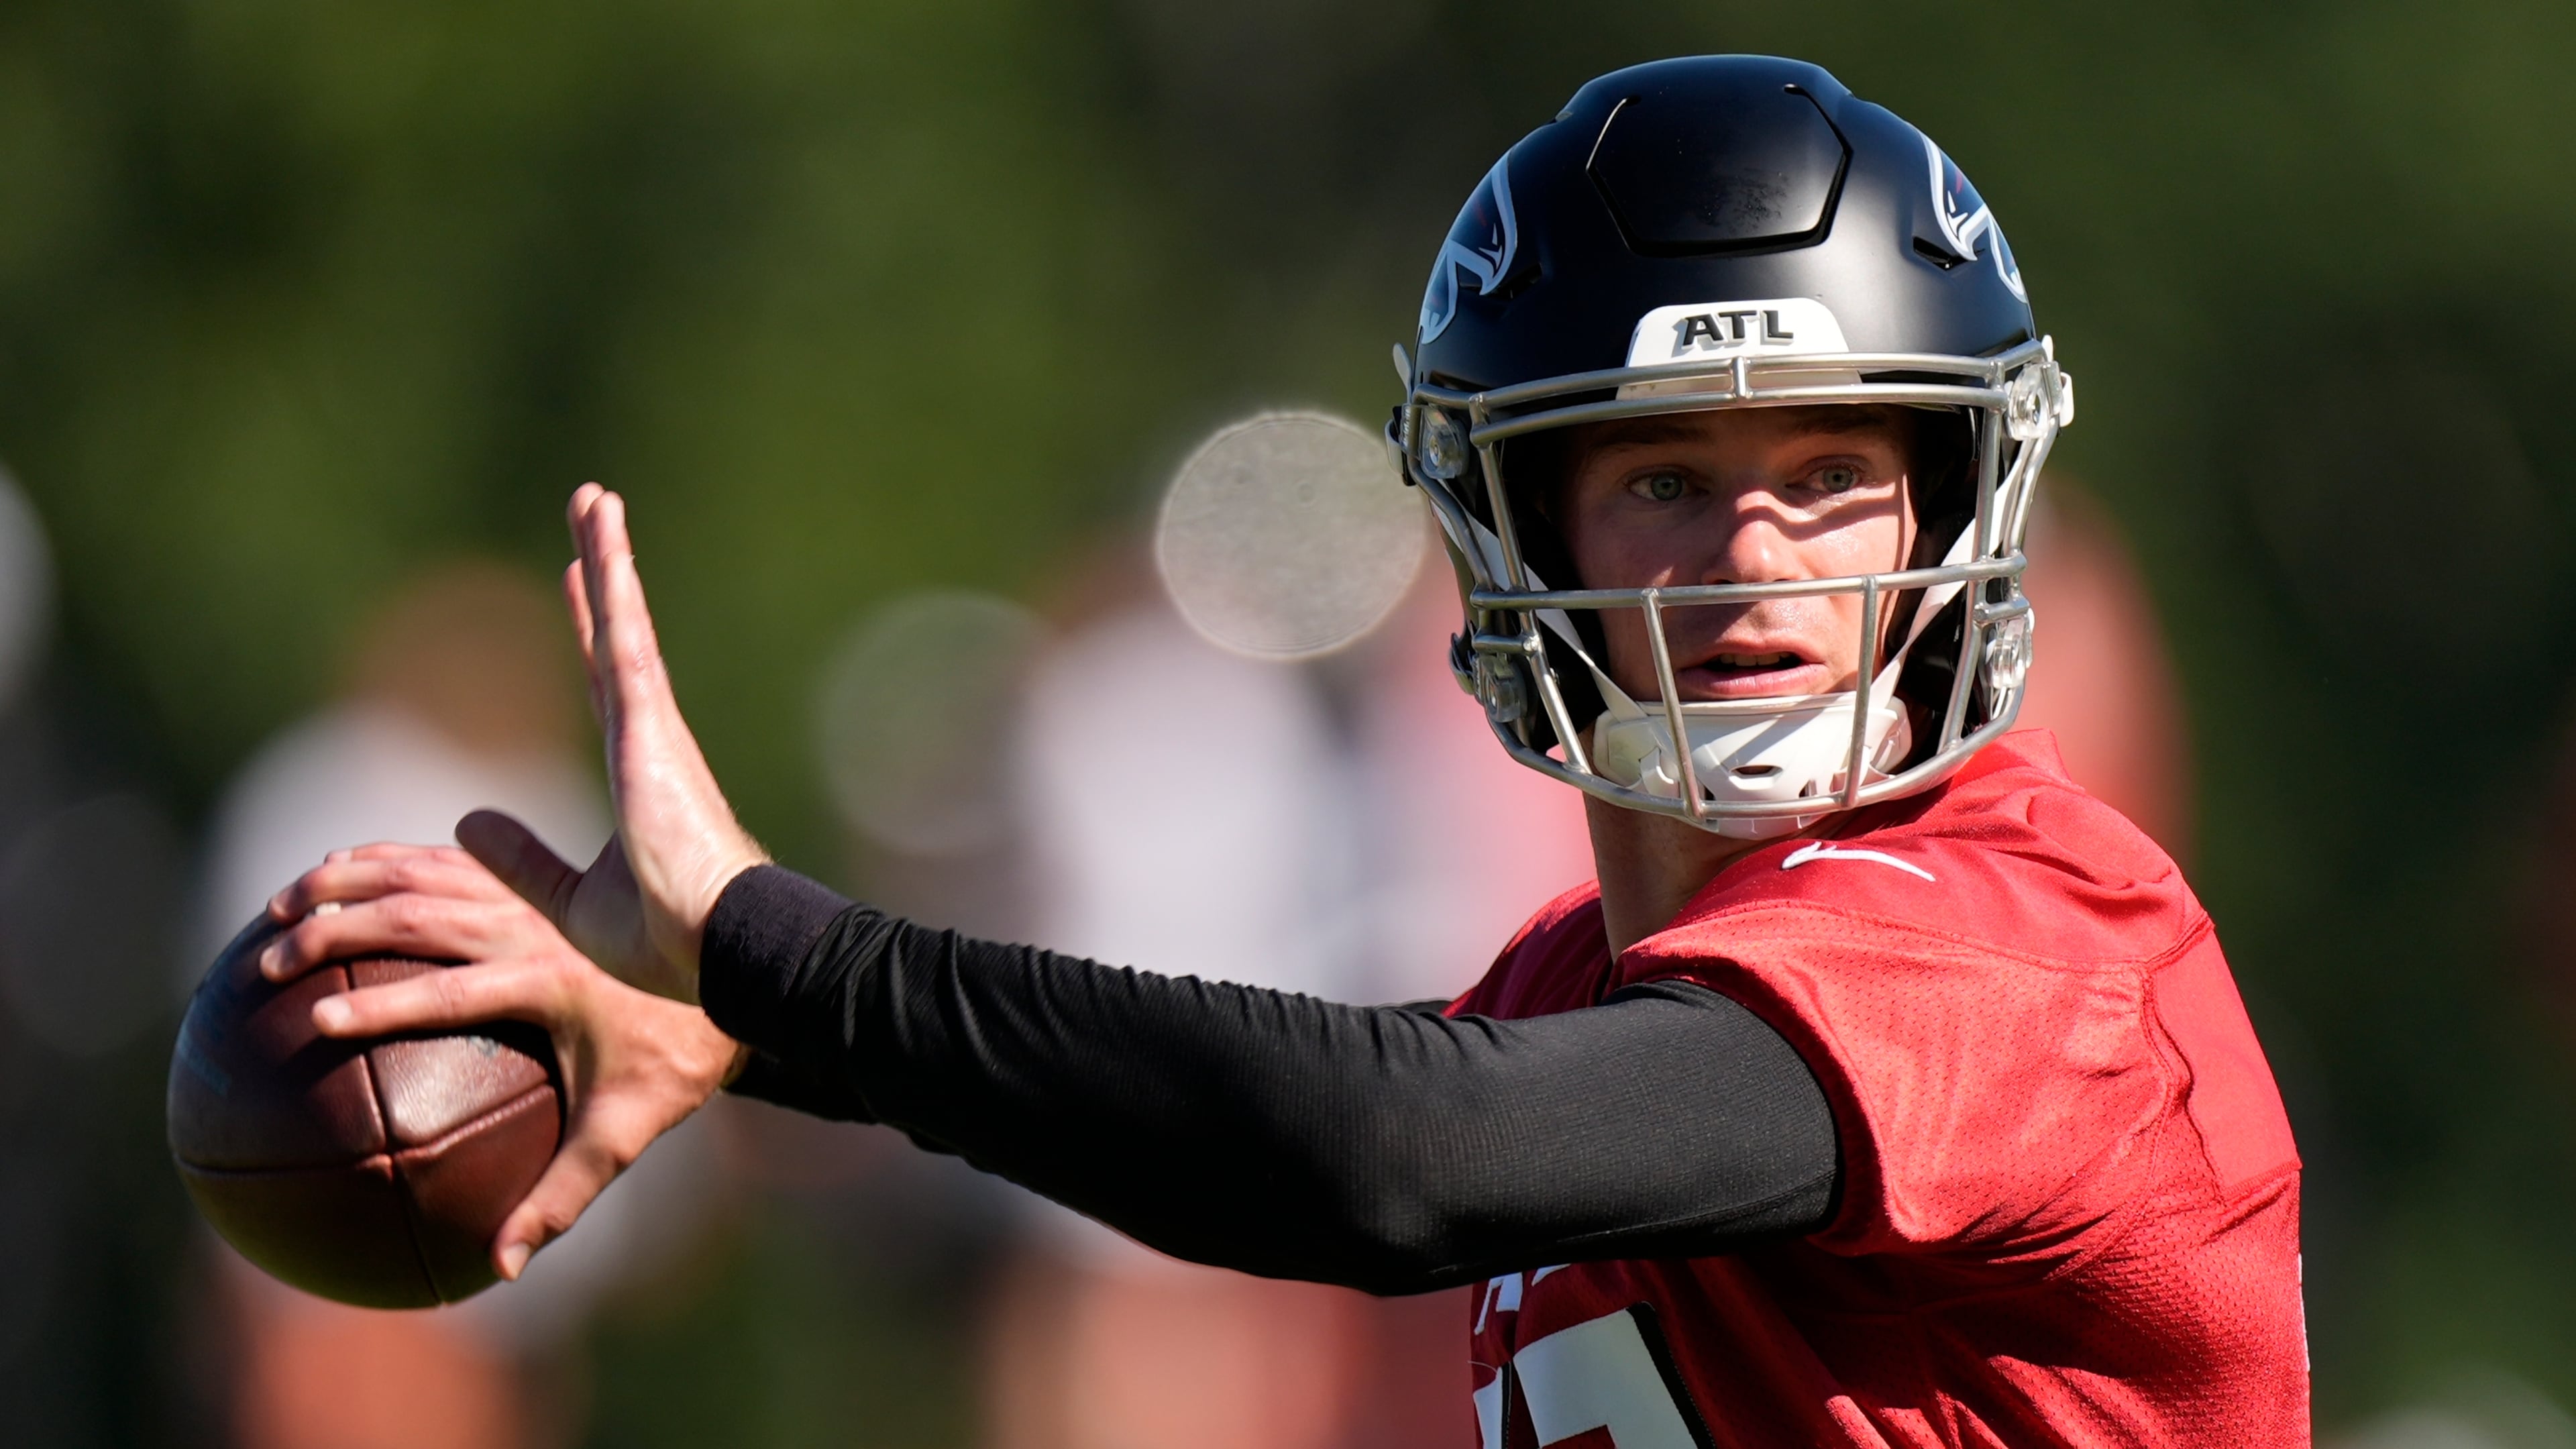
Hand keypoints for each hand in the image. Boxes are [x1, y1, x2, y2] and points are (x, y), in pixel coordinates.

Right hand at [266, 843, 744, 1279]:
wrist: (731, 971)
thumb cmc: (674, 1060)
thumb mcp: (626, 1133)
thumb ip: (563, 1198)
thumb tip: (502, 1268)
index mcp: (549, 985)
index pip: (449, 995)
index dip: (383, 1008)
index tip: (317, 1020)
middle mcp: (532, 930)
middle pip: (418, 918)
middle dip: (336, 935)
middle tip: (270, 965)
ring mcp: (528, 896)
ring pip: (424, 872)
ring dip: (347, 883)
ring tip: (276, 908)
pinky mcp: (529, 880)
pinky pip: (448, 860)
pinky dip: (388, 858)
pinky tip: (336, 865)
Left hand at [491, 483, 768, 1001]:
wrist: (715, 946)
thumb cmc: (667, 940)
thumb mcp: (571, 899)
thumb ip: (523, 858)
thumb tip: (469, 819)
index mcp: (638, 770)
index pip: (607, 681)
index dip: (594, 628)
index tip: (581, 581)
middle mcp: (648, 736)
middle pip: (616, 632)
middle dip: (604, 570)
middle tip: (594, 509)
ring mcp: (653, 726)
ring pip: (623, 620)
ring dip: (608, 554)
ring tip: (594, 497)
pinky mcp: (651, 726)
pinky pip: (626, 637)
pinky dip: (614, 583)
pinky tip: (603, 534)